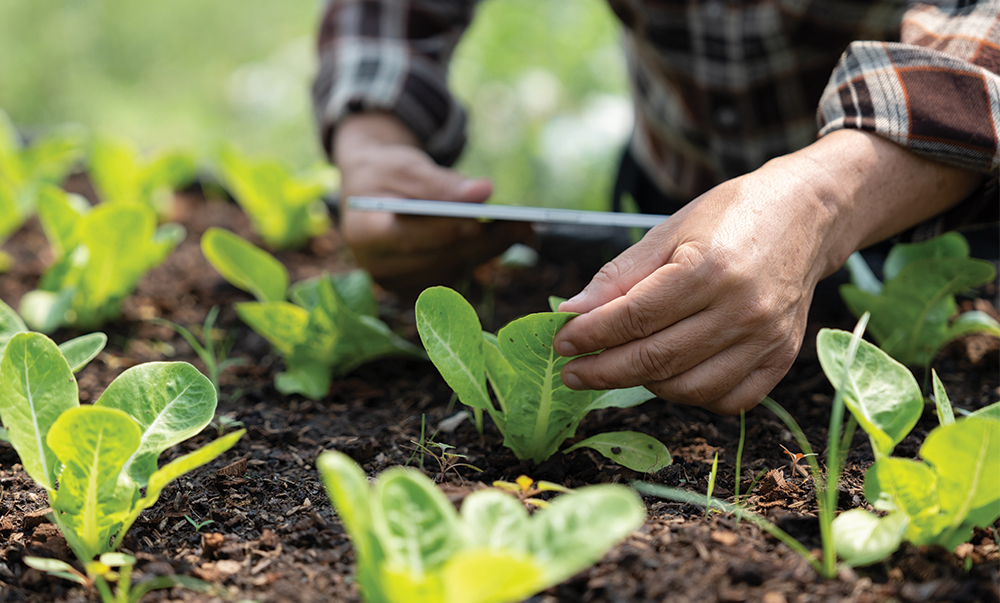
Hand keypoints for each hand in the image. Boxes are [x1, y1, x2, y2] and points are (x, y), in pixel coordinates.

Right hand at [334, 112, 530, 293]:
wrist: (372, 194)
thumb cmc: (385, 174)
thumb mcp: (406, 167)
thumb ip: (440, 183)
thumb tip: (483, 192)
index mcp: (363, 234)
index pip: (404, 238)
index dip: (441, 232)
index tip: (476, 221)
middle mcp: (379, 267)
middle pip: (436, 258)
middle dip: (480, 240)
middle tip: (521, 223)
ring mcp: (399, 283)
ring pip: (454, 268)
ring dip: (490, 249)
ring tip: (524, 227)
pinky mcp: (420, 288)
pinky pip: (457, 272)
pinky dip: (483, 254)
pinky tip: (509, 236)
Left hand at [553, 160, 832, 414]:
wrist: (805, 217)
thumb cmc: (730, 216)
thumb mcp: (668, 231)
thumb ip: (619, 276)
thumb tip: (571, 312)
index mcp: (711, 269)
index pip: (634, 318)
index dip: (590, 335)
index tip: (561, 342)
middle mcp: (743, 309)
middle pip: (656, 359)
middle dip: (603, 371)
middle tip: (572, 372)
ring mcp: (766, 339)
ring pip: (687, 388)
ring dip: (642, 384)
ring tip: (620, 366)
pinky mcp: (780, 359)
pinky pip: (725, 400)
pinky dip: (689, 395)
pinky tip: (669, 375)